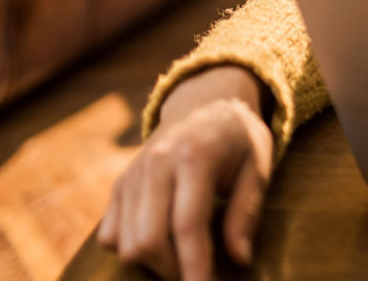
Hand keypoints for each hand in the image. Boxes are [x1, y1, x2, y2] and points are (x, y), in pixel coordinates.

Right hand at [98, 66, 273, 280]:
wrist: (205, 103)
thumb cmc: (239, 140)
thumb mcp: (258, 168)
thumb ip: (247, 213)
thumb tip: (240, 260)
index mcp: (195, 157)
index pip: (188, 225)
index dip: (194, 267)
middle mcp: (155, 164)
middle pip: (147, 241)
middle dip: (172, 272)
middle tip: (199, 276)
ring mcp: (131, 174)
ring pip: (125, 244)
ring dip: (153, 265)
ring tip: (184, 260)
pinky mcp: (118, 184)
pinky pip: (110, 235)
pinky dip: (131, 250)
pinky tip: (161, 243)